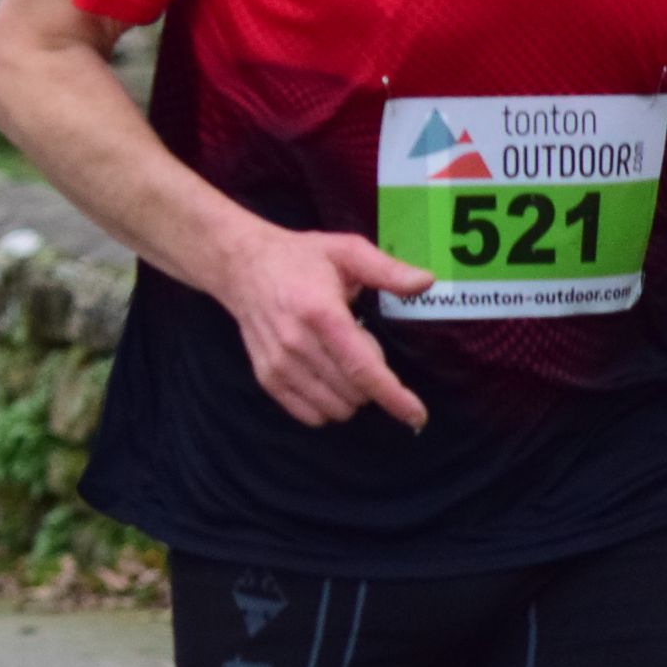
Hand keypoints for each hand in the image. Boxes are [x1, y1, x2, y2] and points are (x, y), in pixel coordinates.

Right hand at [214, 223, 431, 429]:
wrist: (240, 265)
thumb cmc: (298, 258)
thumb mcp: (346, 251)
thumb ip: (387, 269)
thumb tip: (426, 282)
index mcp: (321, 313)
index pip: (362, 369)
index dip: (394, 396)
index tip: (417, 415)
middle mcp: (297, 344)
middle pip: (354, 393)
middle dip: (372, 380)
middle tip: (359, 344)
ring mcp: (278, 364)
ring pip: (334, 408)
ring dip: (350, 395)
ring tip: (338, 359)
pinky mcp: (265, 377)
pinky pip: (309, 415)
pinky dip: (326, 406)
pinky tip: (324, 378)